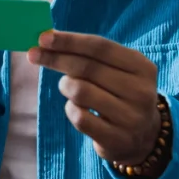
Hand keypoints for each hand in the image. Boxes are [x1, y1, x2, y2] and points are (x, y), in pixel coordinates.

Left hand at [28, 30, 161, 165]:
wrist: (144, 137)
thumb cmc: (120, 94)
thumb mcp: (118, 71)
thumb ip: (90, 55)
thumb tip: (48, 40)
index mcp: (142, 67)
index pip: (100, 47)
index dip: (69, 41)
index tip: (42, 38)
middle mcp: (141, 91)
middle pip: (87, 67)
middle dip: (55, 59)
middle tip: (34, 55)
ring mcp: (131, 118)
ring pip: (81, 91)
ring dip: (66, 85)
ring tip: (67, 86)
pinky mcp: (117, 140)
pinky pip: (80, 118)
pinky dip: (70, 109)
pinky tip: (75, 108)